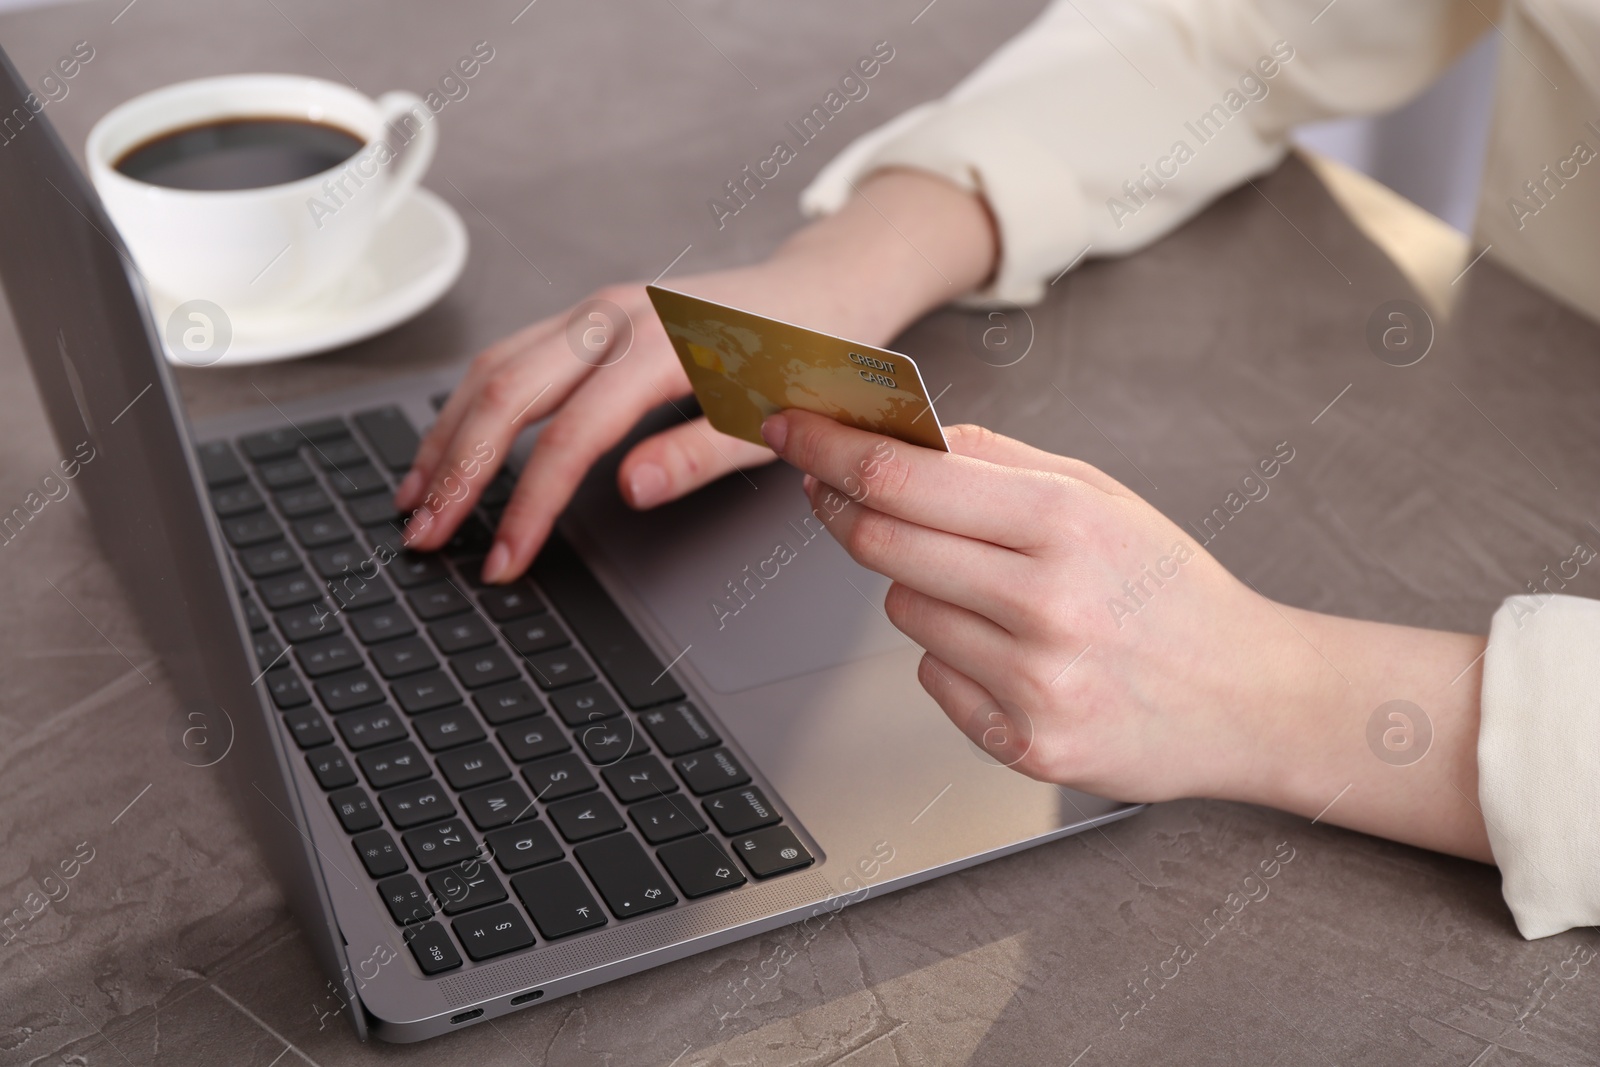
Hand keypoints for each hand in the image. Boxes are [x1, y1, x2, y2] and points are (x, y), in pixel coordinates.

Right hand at [397, 267, 803, 578]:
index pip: (571, 436)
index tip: (503, 559)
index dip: (530, 506)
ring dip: (448, 433)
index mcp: (663, 344)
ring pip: (496, 367)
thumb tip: (631, 490)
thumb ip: (700, 453)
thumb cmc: (805, 361)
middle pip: (508, 392)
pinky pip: (513, 354)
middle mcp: (617, 315)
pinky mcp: (592, 316)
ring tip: (414, 495)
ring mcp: (599, 309)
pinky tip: (452, 441)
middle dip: (458, 469)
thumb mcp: (773, 421)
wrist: (823, 293)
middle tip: (422, 533)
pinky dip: (472, 402)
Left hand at [762, 409, 1290, 803]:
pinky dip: (952, 656)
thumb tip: (910, 432)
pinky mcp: (1026, 744)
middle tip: (829, 487)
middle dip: (841, 507)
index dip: (829, 449)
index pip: (907, 477)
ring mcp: (1033, 682)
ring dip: (918, 587)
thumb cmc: (1173, 590)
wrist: (1251, 698)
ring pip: (903, 611)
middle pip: (881, 544)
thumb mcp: (1105, 497)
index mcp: (1066, 522)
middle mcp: (1046, 602)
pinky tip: (1013, 653)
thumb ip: (1003, 461)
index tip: (789, 429)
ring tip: (990, 591)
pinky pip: (933, 678)